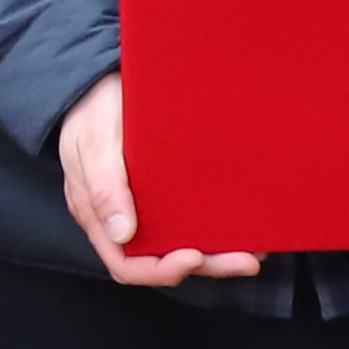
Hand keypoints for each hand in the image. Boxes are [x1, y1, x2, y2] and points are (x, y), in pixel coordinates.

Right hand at [52, 74, 268, 289]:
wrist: (101, 77)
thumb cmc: (92, 109)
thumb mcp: (93, 143)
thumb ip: (104, 187)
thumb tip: (122, 234)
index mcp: (98, 216)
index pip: (127, 264)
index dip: (161, 270)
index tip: (194, 256)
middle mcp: (125, 218)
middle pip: (164, 260)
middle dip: (207, 265)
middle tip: (246, 261)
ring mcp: (148, 205)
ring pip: (183, 242)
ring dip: (219, 253)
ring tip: (255, 251)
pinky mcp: (169, 189)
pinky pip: (193, 216)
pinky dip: (219, 226)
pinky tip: (245, 223)